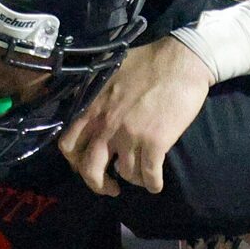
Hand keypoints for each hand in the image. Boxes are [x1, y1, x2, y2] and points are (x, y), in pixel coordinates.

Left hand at [59, 38, 213, 194]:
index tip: (86, 165)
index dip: (76, 162)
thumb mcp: (107, 72)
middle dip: (99, 184)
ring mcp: (130, 135)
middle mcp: (106, 125)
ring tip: (141, 176)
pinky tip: (155, 183)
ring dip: (134, 180)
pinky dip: (152, 184)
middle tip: (111, 187)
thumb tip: (88, 109)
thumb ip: (94, 94)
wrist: (181, 60)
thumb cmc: (148, 61)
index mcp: (92, 108)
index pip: (68, 146)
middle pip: (90, 170)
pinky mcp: (155, 142)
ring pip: (125, 174)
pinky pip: (149, 176)